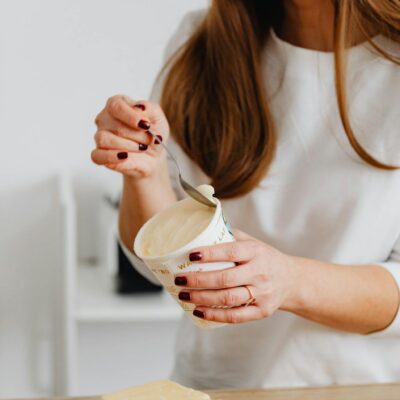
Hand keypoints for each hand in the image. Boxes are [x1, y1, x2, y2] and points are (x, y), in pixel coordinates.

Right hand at [91, 95, 169, 178]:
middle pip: (114, 124)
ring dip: (128, 145)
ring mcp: (100, 137)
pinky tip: (125, 156)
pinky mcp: (99, 155)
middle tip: (149, 140)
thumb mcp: (157, 117)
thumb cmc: (152, 133)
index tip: (146, 125)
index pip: (116, 106)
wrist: (154, 155)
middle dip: (137, 135)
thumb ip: (150, 108)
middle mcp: (105, 119)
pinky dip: (111, 157)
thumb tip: (140, 107)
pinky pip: (97, 156)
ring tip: (142, 148)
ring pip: (104, 139)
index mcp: (117, 104)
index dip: (131, 116)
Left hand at [175, 230, 298, 323]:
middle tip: (179, 279)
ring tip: (184, 295)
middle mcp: (260, 272)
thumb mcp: (253, 242)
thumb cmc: (264, 258)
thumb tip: (202, 228)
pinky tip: (198, 310)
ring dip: (202, 298)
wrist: (291, 280)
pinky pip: (235, 316)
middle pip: (225, 279)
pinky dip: (215, 314)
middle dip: (199, 280)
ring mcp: (262, 294)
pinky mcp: (261, 311)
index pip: (231, 252)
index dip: (210, 254)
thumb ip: (231, 236)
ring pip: (228, 298)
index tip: (191, 255)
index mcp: (256, 252)